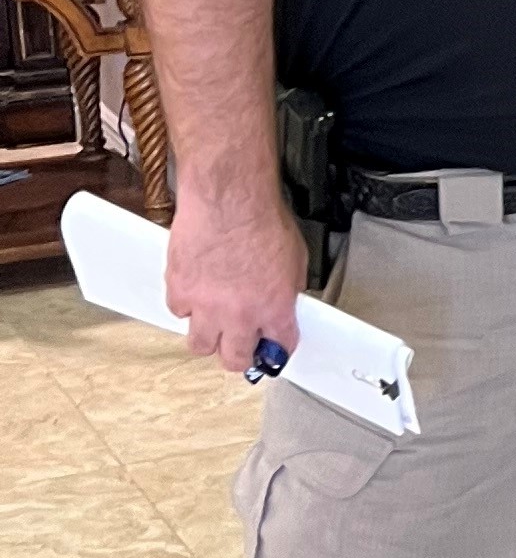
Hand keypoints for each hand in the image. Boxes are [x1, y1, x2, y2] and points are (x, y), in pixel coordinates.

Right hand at [164, 179, 305, 376]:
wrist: (229, 198)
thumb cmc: (262, 219)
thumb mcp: (295, 259)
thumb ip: (286, 288)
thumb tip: (282, 299)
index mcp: (274, 308)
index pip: (279, 349)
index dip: (276, 351)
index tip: (272, 350)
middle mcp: (241, 314)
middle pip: (234, 359)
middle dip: (238, 355)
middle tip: (239, 345)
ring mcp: (206, 306)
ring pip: (200, 345)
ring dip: (208, 337)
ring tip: (213, 323)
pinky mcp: (180, 290)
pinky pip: (178, 312)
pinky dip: (185, 305)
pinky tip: (195, 289)